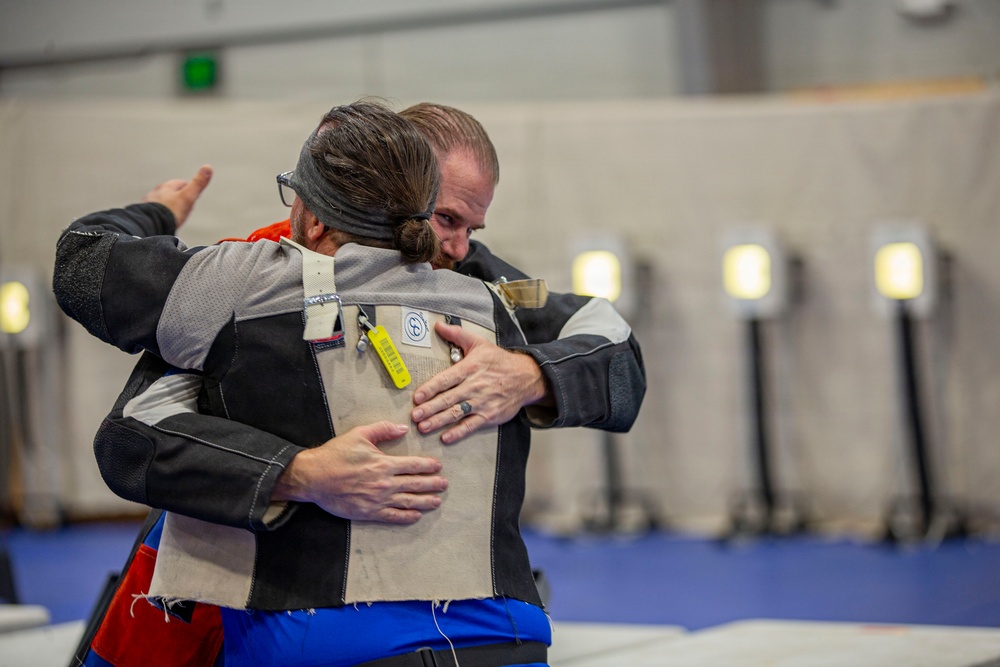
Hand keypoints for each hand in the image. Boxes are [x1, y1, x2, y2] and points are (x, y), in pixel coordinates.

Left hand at [142, 164, 212, 227]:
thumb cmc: (170, 212)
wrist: (151, 225)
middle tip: (186, 204)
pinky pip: (155, 212)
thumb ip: (198, 184)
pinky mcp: (146, 214)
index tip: (194, 194)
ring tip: (175, 214)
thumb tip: (208, 167)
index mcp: (166, 187)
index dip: (189, 188)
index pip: (181, 183)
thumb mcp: (188, 197)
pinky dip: (161, 214)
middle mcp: (156, 193)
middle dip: (178, 197)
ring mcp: (149, 204)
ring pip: (162, 202)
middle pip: (170, 192)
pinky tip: (164, 220)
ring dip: (168, 206)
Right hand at [273, 421, 447, 524]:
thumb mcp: (359, 434)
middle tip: (444, 484)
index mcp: (384, 463)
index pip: (413, 465)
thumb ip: (383, 430)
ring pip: (408, 501)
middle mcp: (384, 483)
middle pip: (415, 484)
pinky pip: (392, 516)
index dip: (428, 466)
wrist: (314, 477)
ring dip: (424, 501)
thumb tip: (403, 428)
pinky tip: (416, 516)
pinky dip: (406, 516)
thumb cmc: (336, 454)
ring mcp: (378, 499)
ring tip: (436, 501)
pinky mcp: (369, 512)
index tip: (438, 467)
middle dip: (432, 484)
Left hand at [411, 322, 550, 443]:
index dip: (430, 388)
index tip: (417, 397)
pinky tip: (446, 437)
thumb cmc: (500, 361)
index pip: (446, 379)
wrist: (527, 377)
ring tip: (423, 427)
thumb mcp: (479, 344)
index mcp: (470, 368)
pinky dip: (459, 432)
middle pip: (448, 399)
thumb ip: (457, 335)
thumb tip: (438, 325)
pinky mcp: (490, 415)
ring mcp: (482, 402)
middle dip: (430, 408)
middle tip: (414, 416)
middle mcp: (474, 386)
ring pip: (456, 413)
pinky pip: (471, 425)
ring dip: (439, 421)